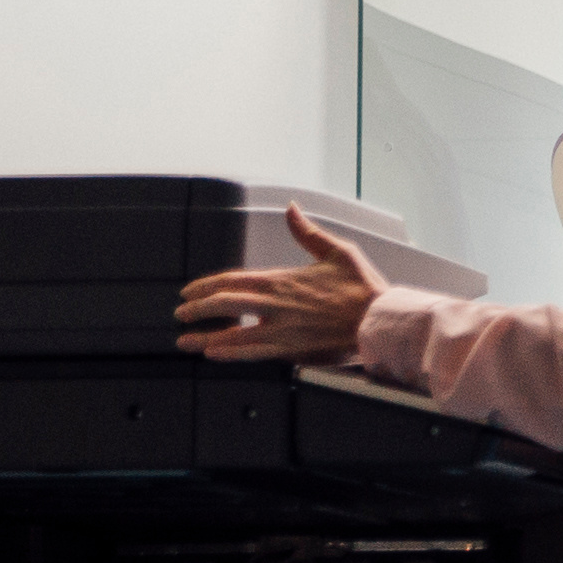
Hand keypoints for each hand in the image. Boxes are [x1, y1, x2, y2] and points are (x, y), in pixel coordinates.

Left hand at [174, 203, 389, 365]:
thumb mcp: (338, 250)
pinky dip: (231, 353)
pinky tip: (215, 354)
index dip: (206, 286)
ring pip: (234, 333)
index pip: (233, 281)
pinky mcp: (293, 349)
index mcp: (283, 280)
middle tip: (181, 314)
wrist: (381, 320)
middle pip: (225, 305)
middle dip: (198, 310)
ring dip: (206, 336)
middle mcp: (277, 305)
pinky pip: (254, 353)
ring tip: (186, 341)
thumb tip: (292, 208)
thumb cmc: (363, 288)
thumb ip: (308, 232)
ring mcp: (283, 329)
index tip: (190, 290)